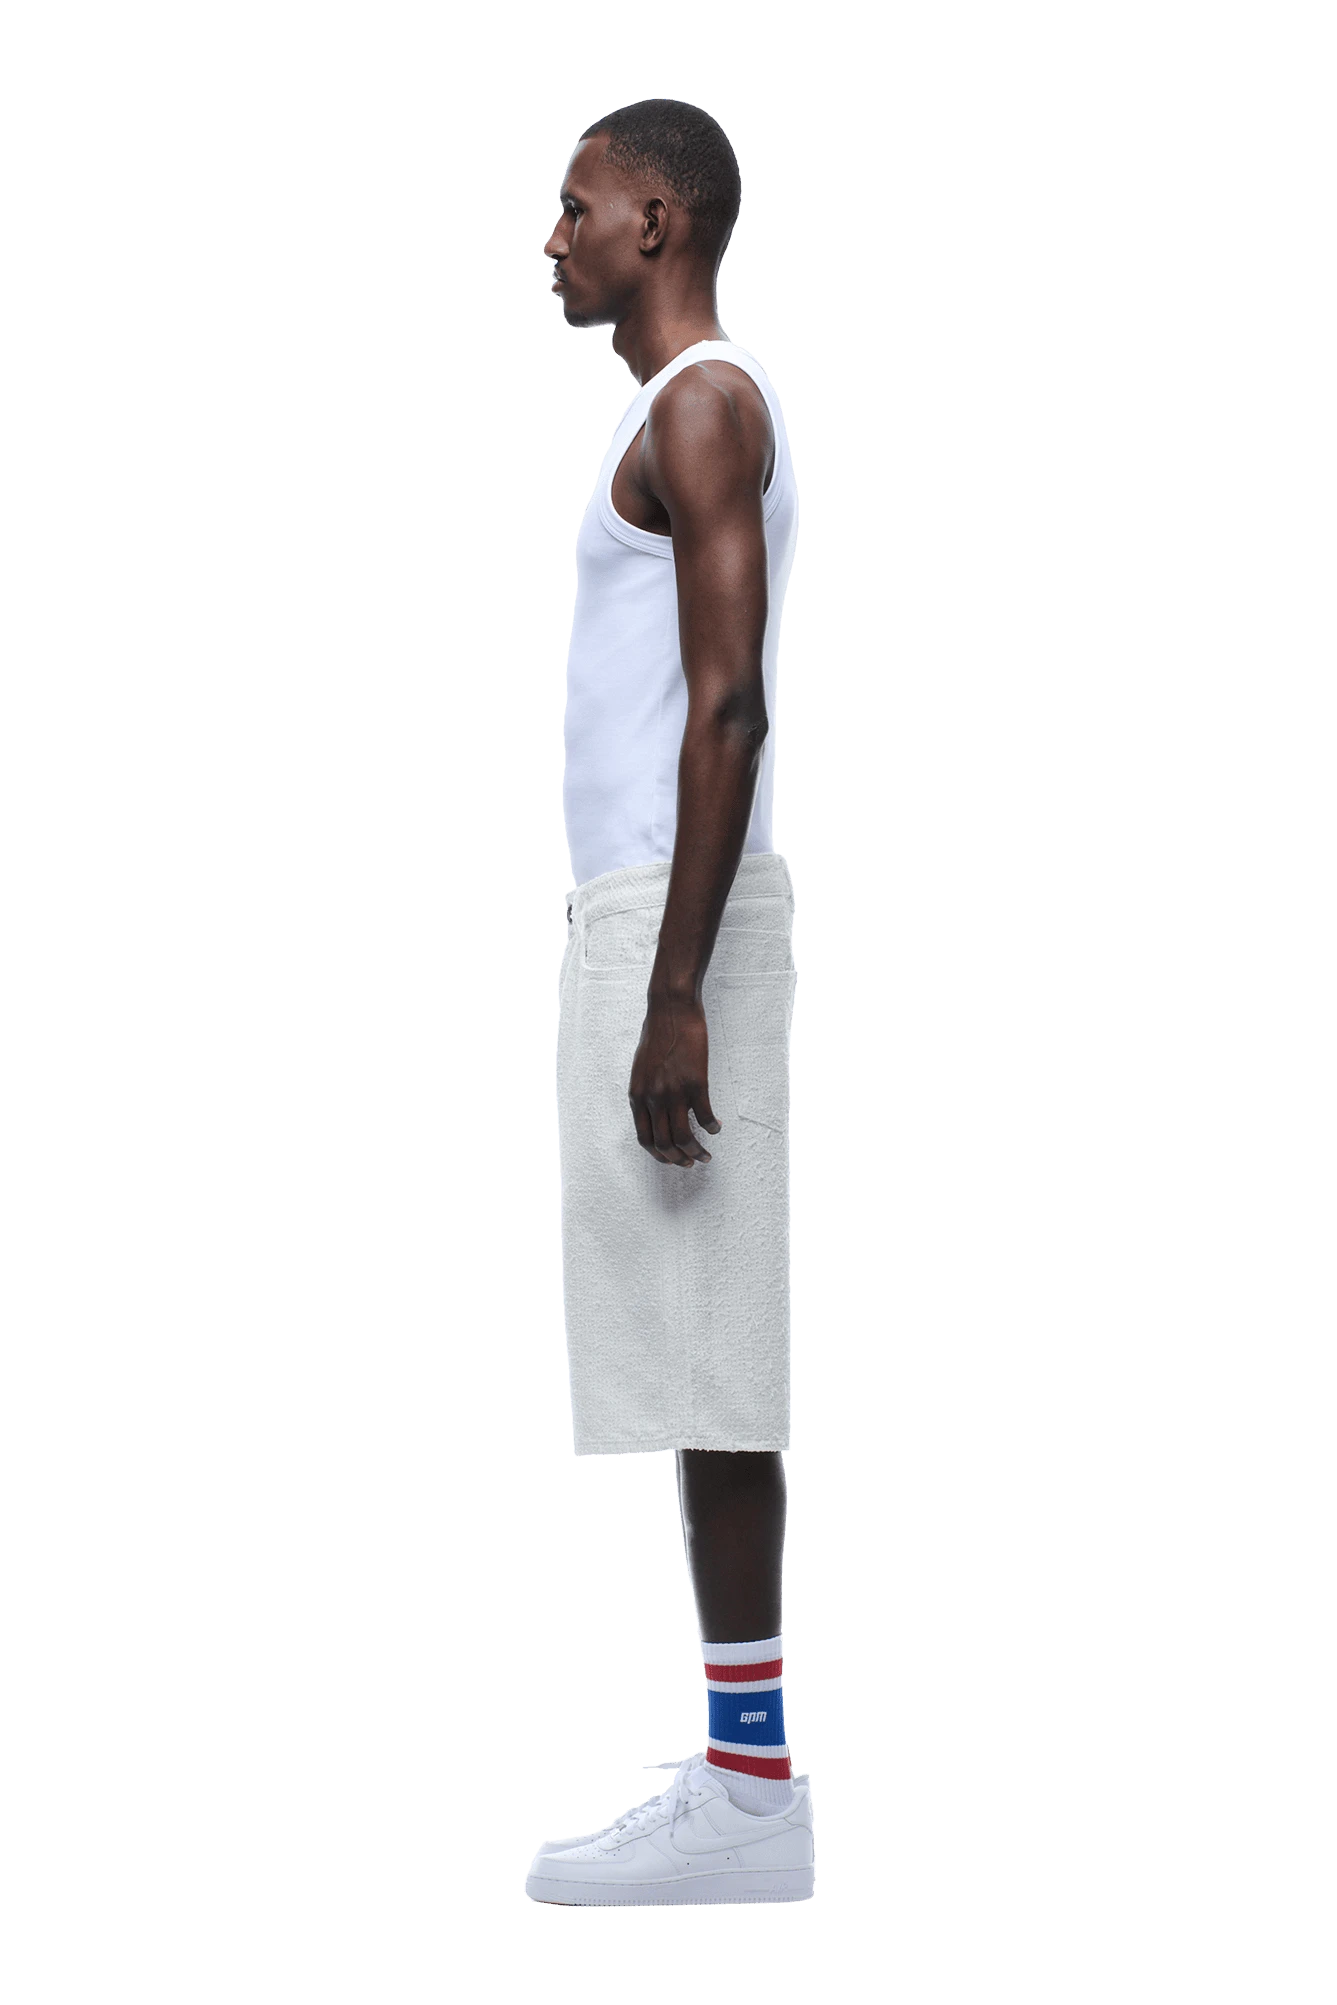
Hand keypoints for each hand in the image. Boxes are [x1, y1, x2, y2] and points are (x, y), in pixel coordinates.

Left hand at [628, 994, 721, 1166]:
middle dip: (680, 1160)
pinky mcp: (696, 1083)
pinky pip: (705, 1117)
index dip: (660, 1156)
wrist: (670, 1010)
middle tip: (692, 1163)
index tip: (672, 1159)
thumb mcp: (640, 1069)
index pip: (645, 1139)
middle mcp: (653, 1098)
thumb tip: (653, 1114)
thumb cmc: (657, 1035)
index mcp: (637, 1096)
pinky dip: (712, 1127)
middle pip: (665, 1144)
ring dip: (697, 1152)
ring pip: (685, 1138)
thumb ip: (645, 1093)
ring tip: (706, 1155)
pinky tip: (716, 1127)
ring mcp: (674, 1092)